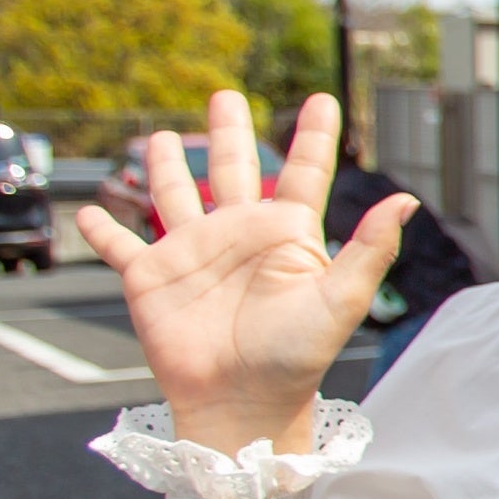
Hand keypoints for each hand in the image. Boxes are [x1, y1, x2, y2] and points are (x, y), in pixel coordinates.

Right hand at [76, 90, 409, 459]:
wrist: (240, 402)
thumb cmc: (296, 358)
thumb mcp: (341, 299)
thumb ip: (369, 249)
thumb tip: (407, 201)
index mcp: (286, 234)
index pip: (303, 172)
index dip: (313, 136)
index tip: (321, 98)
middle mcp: (238, 235)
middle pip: (234, 168)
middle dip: (230, 132)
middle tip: (225, 95)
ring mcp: (192, 253)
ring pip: (174, 194)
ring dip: (167, 166)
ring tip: (165, 136)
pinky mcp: (149, 278)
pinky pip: (120, 246)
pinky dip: (103, 229)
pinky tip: (91, 209)